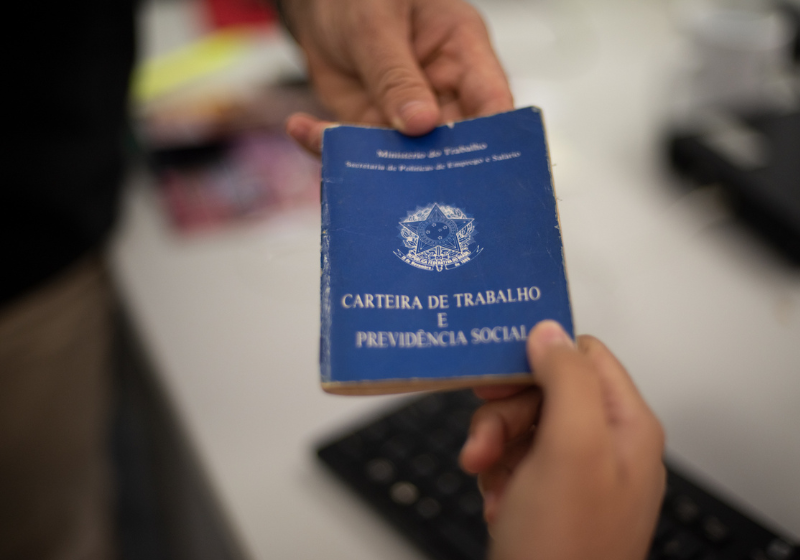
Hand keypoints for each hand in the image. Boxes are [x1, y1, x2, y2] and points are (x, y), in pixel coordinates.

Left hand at [281, 0, 512, 153]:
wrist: (322, 5)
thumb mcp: (377, 25)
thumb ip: (396, 75)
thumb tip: (420, 125)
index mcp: (464, 53)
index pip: (492, 102)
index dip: (493, 139)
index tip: (477, 169)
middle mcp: (444, 92)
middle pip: (454, 144)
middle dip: (437, 171)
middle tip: (414, 190)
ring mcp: (410, 116)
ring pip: (407, 159)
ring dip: (379, 170)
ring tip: (347, 167)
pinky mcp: (374, 129)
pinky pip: (360, 151)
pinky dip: (332, 149)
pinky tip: (304, 131)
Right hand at [460, 321, 665, 559]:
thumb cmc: (564, 549)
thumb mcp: (570, 448)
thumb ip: (566, 379)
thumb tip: (550, 330)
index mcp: (626, 425)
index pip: (582, 355)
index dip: (537, 359)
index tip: (497, 374)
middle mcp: (606, 445)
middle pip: (543, 390)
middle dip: (504, 413)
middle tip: (485, 443)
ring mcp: (577, 474)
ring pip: (522, 424)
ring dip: (493, 445)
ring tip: (484, 476)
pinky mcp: (549, 497)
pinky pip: (513, 459)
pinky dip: (495, 473)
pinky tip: (495, 499)